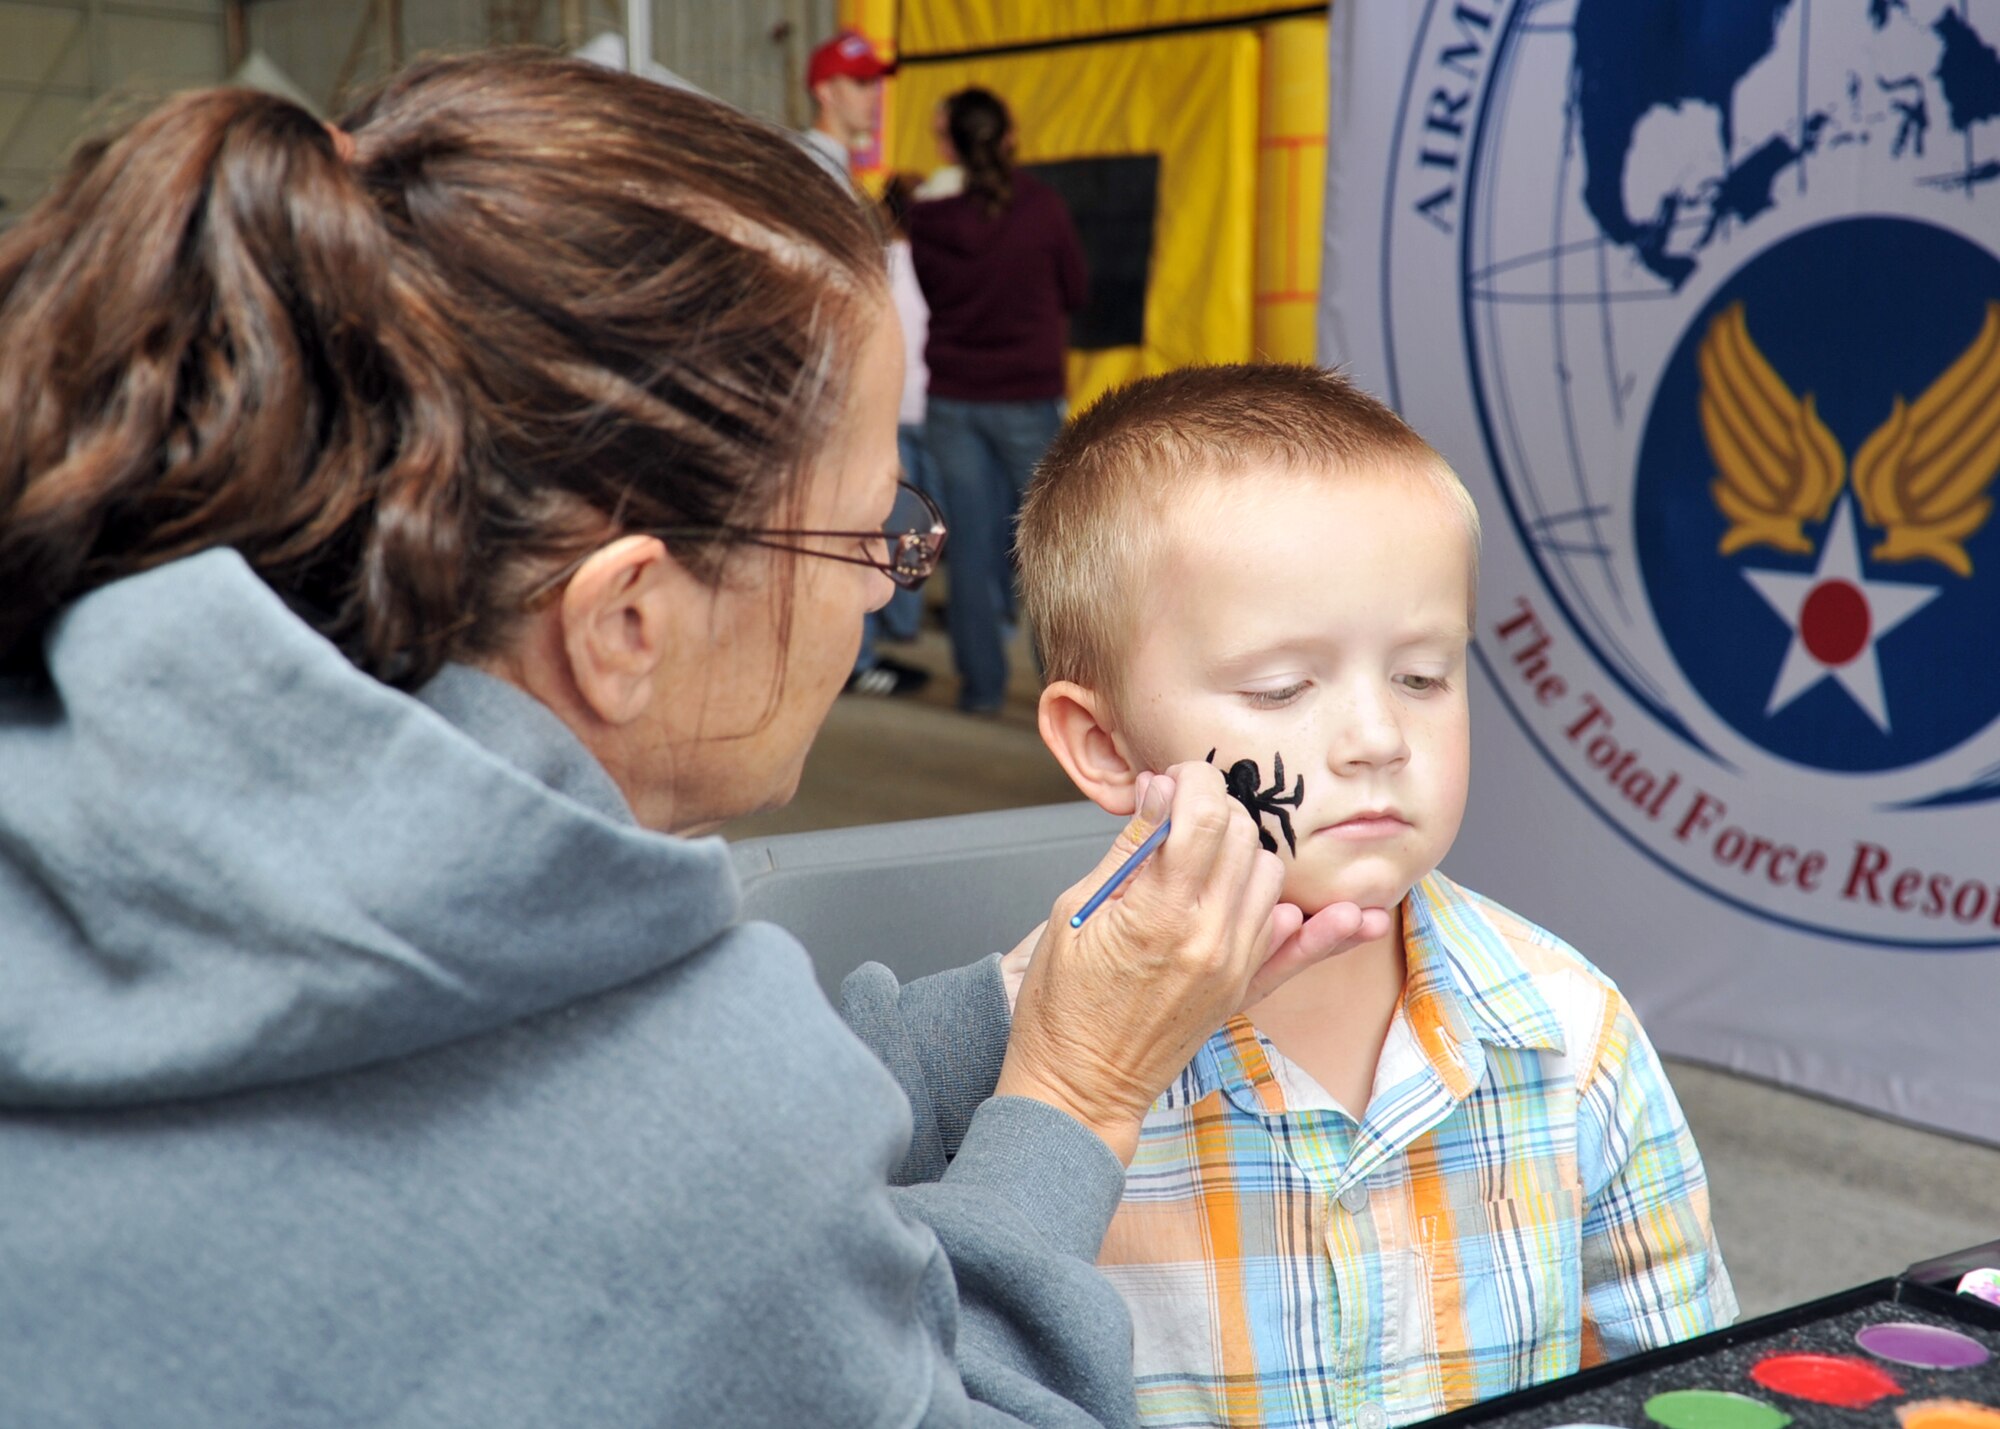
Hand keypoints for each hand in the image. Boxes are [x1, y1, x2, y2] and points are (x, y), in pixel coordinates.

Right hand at [994, 762, 1384, 1162]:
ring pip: (1270, 876)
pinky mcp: (1243, 989)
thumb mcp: (1075, 913)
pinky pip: (1300, 951)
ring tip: (1205, 858)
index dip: (1192, 781)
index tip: (1171, 781)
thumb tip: (1158, 792)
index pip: (1205, 816)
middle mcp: (1208, 938)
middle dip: (1214, 811)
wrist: (1078, 1085)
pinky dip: (1321, 928)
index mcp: (1157, 914)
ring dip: (1242, 854)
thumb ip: (1129, 850)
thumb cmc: (1062, 1005)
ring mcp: (1233, 966)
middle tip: (1181, 813)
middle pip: (1242, 838)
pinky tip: (1349, 915)